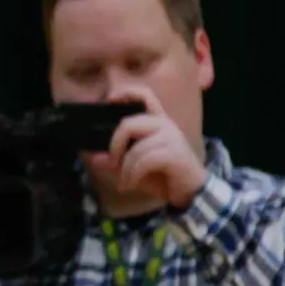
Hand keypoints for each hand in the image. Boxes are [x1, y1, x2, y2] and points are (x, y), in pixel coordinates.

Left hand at [85, 86, 207, 209]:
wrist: (189, 192)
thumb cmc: (161, 176)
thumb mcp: (133, 169)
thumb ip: (115, 162)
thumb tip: (95, 158)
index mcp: (156, 122)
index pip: (146, 96)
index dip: (128, 93)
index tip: (110, 99)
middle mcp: (165, 125)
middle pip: (128, 124)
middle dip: (114, 146)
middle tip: (113, 164)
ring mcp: (172, 137)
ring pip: (135, 148)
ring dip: (124, 170)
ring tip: (124, 182)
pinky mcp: (175, 153)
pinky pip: (144, 161)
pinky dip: (132, 175)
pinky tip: (131, 184)